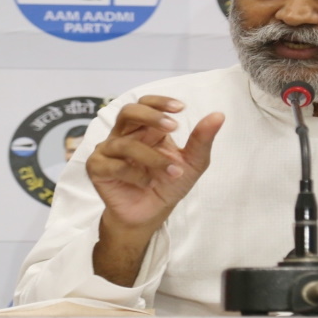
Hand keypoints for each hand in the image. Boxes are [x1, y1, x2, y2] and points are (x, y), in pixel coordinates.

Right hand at [86, 95, 224, 229]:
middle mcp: (125, 135)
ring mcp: (109, 151)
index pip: (146, 103)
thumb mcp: (192, 163)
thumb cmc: (169, 184)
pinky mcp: (98, 169)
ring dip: (152, 158)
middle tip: (173, 126)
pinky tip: (148, 183)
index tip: (181, 108)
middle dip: (151, 116)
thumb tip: (219, 115)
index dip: (159, 102)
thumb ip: (202, 139)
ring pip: (125, 143)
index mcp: (146, 128)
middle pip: (128, 112)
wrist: (152, 214)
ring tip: (172, 172)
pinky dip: (135, 174)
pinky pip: (114, 165)